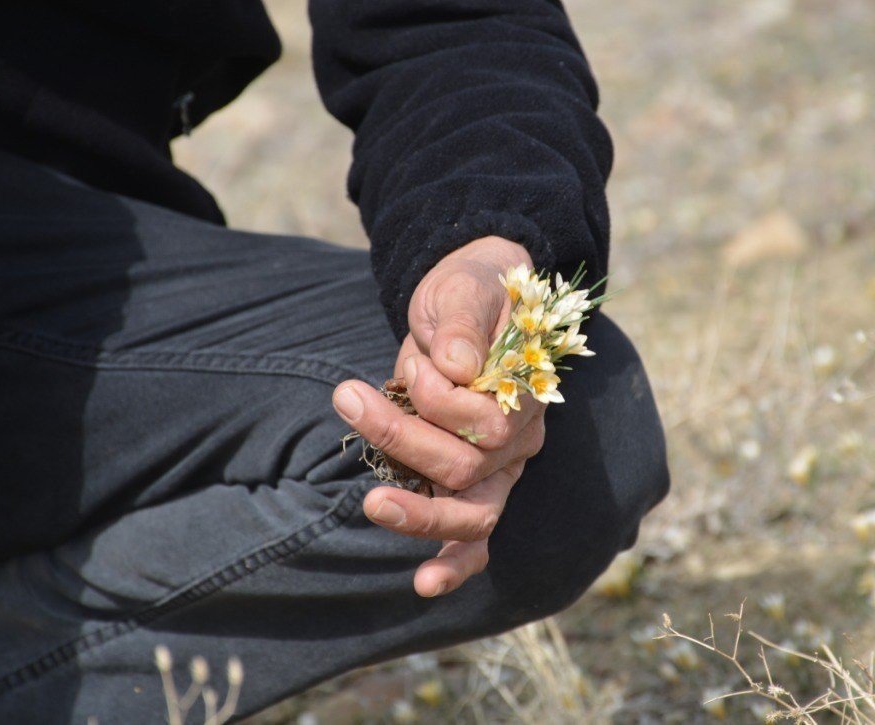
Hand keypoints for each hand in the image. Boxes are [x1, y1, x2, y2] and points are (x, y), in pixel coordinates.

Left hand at [332, 237, 546, 596]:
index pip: (486, 421)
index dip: (438, 400)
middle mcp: (518, 440)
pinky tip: (423, 584)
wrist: (467, 300)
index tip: (410, 363)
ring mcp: (497, 471)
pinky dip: (453, 564)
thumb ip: (462, 324)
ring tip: (371, 503)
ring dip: (418, 514)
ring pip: (471, 515)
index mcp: (525, 392)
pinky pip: (473, 539)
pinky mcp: (470, 487)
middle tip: (349, 399)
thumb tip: (455, 365)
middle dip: (403, 441)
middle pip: (467, 469)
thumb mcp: (461, 291)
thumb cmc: (466, 294)